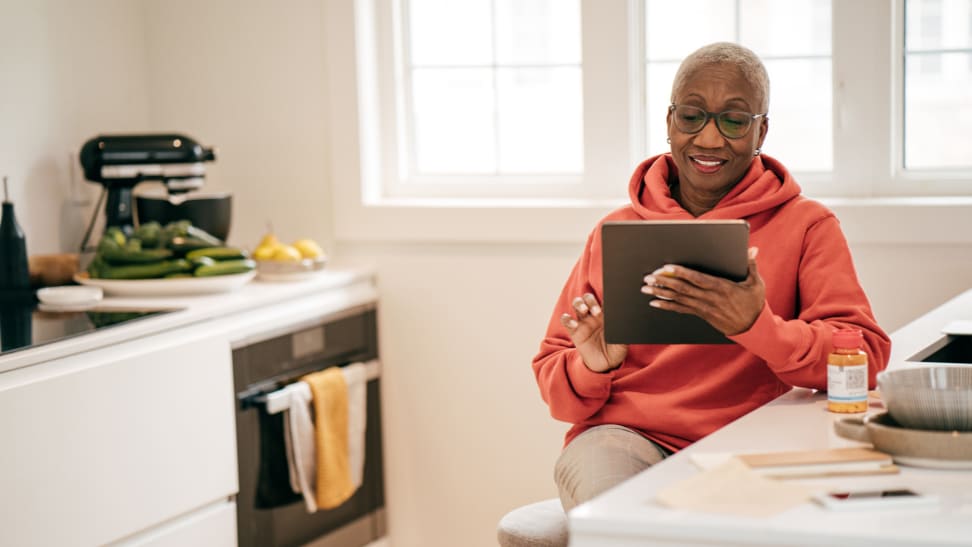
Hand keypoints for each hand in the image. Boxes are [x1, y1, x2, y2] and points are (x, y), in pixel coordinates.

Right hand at [560, 293, 627, 372]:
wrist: (605, 364)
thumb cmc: (616, 350)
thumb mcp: (622, 343)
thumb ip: (622, 332)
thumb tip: (623, 323)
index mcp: (606, 315)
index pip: (603, 300)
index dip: (604, 298)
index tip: (607, 303)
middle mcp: (594, 315)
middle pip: (588, 298)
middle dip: (590, 301)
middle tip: (597, 311)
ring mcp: (583, 322)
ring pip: (577, 303)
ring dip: (579, 303)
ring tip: (584, 310)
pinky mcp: (574, 331)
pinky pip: (566, 319)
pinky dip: (567, 318)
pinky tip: (574, 324)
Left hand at [640, 247, 764, 335]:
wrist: (753, 329)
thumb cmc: (754, 304)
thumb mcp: (756, 283)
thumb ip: (751, 265)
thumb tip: (752, 249)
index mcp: (721, 287)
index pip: (697, 278)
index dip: (681, 273)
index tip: (667, 267)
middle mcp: (709, 298)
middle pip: (682, 288)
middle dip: (663, 282)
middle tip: (648, 277)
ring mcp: (704, 307)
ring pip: (678, 299)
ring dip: (660, 293)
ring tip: (646, 288)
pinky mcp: (701, 314)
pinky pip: (681, 309)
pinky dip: (667, 305)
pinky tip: (655, 302)